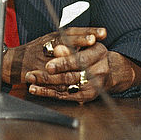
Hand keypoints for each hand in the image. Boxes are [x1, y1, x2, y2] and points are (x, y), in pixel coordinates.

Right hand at [1, 27, 106, 85]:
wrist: (12, 62)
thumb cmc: (34, 50)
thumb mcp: (48, 41)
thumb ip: (66, 40)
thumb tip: (90, 38)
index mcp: (52, 38)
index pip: (71, 32)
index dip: (86, 32)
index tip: (101, 32)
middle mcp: (49, 46)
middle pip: (67, 42)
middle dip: (82, 42)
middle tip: (96, 41)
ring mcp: (43, 60)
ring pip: (61, 60)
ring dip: (75, 61)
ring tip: (89, 64)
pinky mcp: (39, 74)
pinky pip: (54, 79)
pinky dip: (66, 81)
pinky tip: (79, 83)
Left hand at [25, 41, 140, 102]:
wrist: (110, 69)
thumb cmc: (93, 51)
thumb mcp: (85, 43)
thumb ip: (70, 45)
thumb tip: (56, 49)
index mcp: (99, 53)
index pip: (79, 60)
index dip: (63, 63)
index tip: (47, 65)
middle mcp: (98, 72)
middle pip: (70, 76)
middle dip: (49, 77)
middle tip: (32, 75)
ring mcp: (93, 86)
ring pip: (66, 87)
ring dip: (46, 86)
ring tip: (30, 82)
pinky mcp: (87, 96)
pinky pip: (65, 95)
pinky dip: (49, 93)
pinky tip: (37, 90)